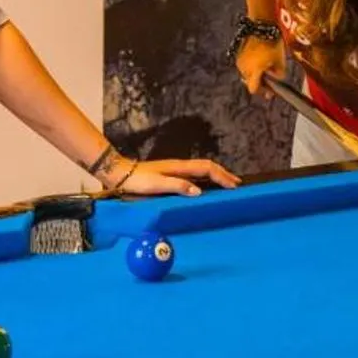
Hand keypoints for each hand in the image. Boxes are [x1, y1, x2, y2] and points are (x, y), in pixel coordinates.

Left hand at [115, 158, 242, 197]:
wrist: (120, 173)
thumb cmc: (137, 180)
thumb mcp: (157, 185)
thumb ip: (178, 186)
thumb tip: (199, 191)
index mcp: (180, 168)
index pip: (207, 169)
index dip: (222, 177)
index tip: (234, 186)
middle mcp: (180, 166)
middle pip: (208, 167)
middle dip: (223, 174)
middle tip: (237, 184)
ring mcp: (176, 169)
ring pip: (202, 170)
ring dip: (216, 175)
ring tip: (226, 183)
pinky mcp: (171, 174)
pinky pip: (195, 175)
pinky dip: (206, 178)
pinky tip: (206, 185)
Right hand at [235, 35, 284, 95]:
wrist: (261, 25)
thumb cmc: (272, 43)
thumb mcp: (281, 61)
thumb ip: (279, 75)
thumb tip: (277, 80)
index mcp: (254, 71)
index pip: (254, 89)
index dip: (263, 92)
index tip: (270, 91)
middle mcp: (244, 68)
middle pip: (250, 83)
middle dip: (260, 82)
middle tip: (270, 78)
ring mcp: (240, 61)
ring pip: (247, 74)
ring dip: (255, 74)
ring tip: (266, 66)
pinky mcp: (238, 54)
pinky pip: (244, 65)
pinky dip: (251, 66)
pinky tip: (259, 59)